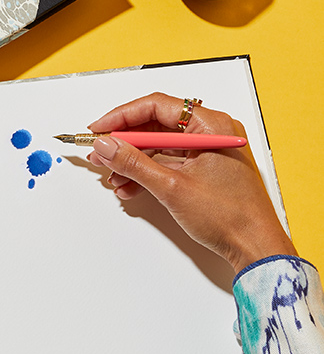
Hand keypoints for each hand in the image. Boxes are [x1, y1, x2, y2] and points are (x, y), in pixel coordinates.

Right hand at [86, 92, 295, 273]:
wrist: (254, 247)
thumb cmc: (230, 216)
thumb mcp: (171, 187)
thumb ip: (134, 163)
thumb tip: (107, 146)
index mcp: (211, 125)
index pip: (157, 106)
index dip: (122, 117)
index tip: (99, 130)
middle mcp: (210, 132)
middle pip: (156, 125)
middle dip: (125, 142)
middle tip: (100, 153)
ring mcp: (207, 150)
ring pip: (159, 146)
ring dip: (133, 161)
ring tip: (112, 176)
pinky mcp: (204, 168)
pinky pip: (168, 162)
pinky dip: (147, 173)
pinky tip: (130, 187)